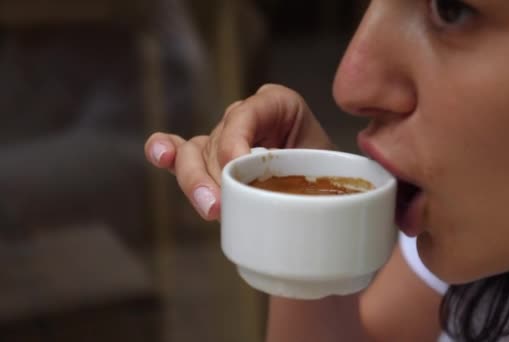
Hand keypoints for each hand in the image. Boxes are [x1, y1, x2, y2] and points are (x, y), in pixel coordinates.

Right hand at [144, 84, 333, 220]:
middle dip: (211, 173)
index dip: (236, 141)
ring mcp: (224, 137)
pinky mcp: (208, 159)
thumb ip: (309, 172)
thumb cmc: (330, 177)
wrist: (328, 193)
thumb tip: (291, 198)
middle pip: (216, 138)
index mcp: (278, 105)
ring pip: (195, 152)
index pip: (246, 115)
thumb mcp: (328, 168)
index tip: (239, 171)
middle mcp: (246, 116)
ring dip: (195, 181)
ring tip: (208, 208)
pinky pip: (180, 152)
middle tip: (217, 206)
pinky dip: (165, 153)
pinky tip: (161, 157)